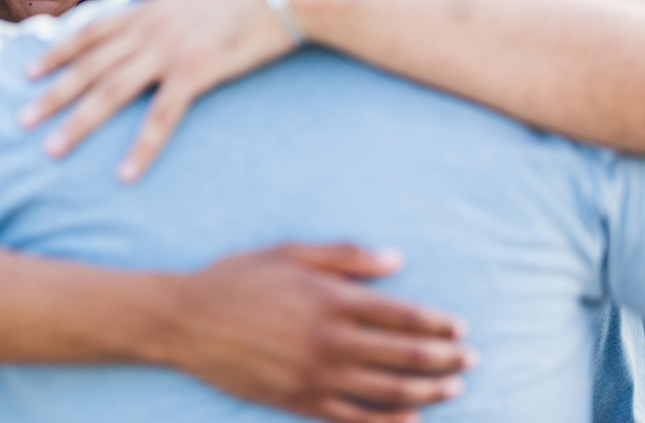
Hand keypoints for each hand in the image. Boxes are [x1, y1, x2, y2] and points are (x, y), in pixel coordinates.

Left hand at [21, 0, 290, 178]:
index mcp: (147, 10)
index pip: (91, 33)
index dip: (58, 52)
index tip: (30, 72)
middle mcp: (150, 31)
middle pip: (92, 67)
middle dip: (54, 94)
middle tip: (21, 119)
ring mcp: (170, 53)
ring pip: (115, 91)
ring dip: (81, 122)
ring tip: (52, 149)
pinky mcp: (196, 74)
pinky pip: (163, 116)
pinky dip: (143, 145)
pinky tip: (126, 173)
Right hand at [162, 244, 475, 422]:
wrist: (188, 321)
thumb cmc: (239, 278)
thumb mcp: (290, 252)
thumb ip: (346, 256)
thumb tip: (397, 260)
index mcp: (330, 299)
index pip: (400, 315)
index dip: (436, 323)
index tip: (460, 327)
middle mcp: (330, 341)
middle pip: (403, 355)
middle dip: (444, 358)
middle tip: (472, 359)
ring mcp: (315, 376)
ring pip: (387, 390)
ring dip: (428, 390)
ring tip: (455, 388)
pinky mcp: (299, 402)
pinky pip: (355, 419)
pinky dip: (389, 421)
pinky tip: (412, 419)